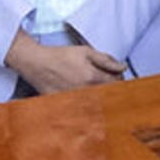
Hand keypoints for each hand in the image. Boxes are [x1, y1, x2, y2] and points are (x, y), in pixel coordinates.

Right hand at [5, 33, 126, 94]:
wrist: (37, 63)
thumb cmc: (60, 56)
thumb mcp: (86, 51)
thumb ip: (106, 60)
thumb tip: (122, 67)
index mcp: (92, 77)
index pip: (116, 83)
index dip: (119, 79)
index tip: (118, 76)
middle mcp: (85, 91)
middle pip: (108, 95)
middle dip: (112, 88)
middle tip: (107, 82)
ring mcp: (75, 100)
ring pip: (97, 103)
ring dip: (101, 97)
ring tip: (94, 88)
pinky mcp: (66, 105)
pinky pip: (83, 108)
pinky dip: (87, 103)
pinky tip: (85, 96)